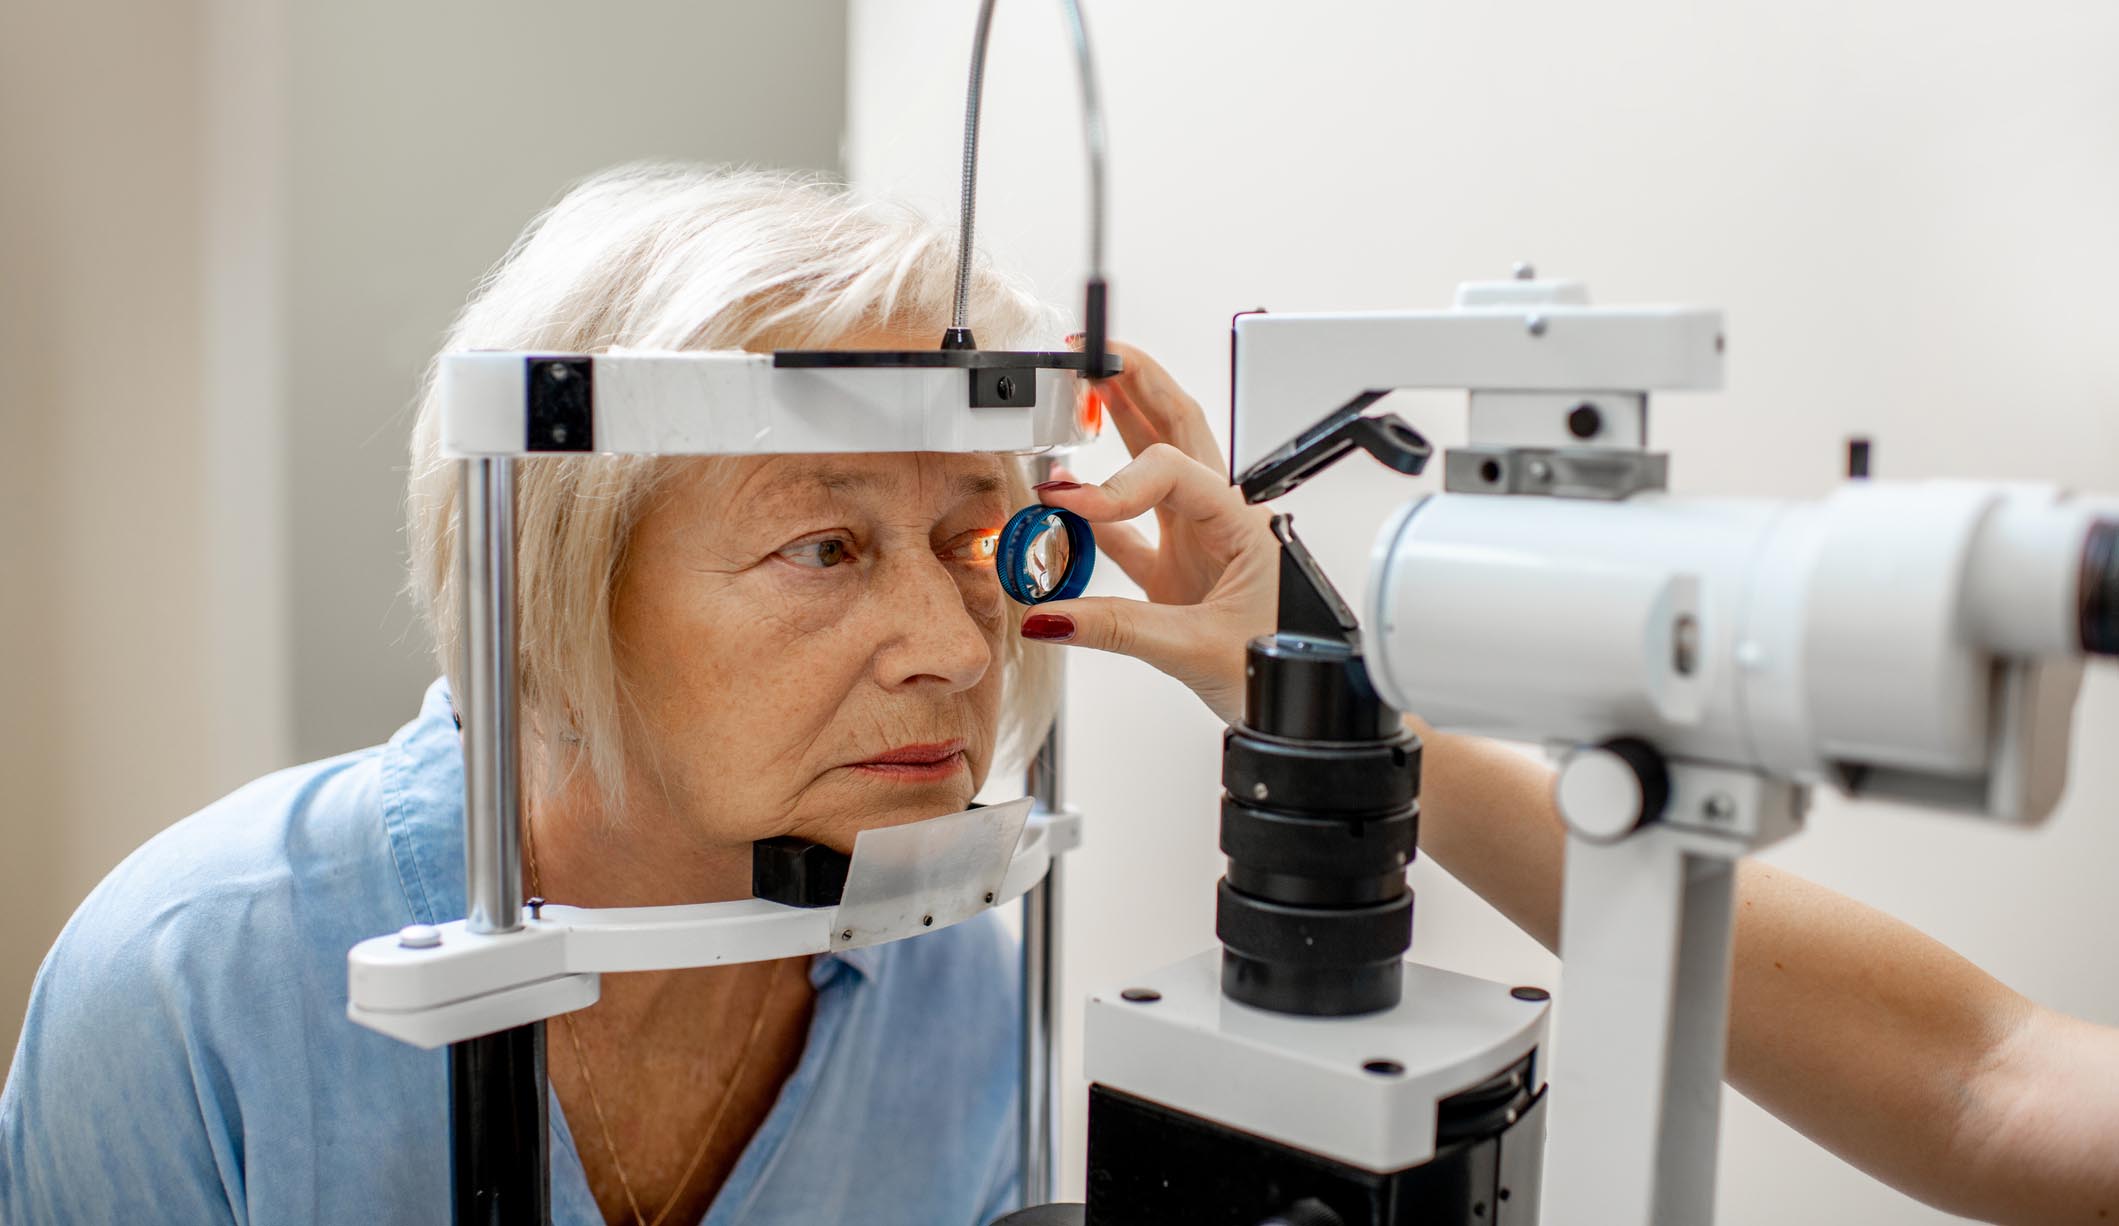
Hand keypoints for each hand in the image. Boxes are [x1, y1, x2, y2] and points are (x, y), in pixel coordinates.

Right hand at [1019, 341, 1277, 722]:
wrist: (1302, 706)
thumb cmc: (1282, 668)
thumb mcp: (1196, 648)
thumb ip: (1115, 629)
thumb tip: (1050, 616)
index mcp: (1243, 522)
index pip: (1174, 470)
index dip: (1117, 482)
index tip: (1070, 504)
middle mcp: (1222, 520)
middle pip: (1178, 428)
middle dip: (1136, 383)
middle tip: (1092, 355)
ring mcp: (1200, 543)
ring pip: (1155, 471)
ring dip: (1118, 432)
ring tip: (1079, 399)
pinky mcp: (1180, 575)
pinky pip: (1133, 533)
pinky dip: (1098, 519)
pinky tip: (1067, 505)